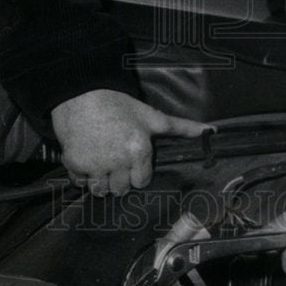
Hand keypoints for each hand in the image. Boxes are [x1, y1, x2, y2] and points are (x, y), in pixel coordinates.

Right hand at [51, 89, 209, 195]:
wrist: (81, 94)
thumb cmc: (118, 104)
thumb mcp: (152, 116)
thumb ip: (181, 127)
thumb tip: (211, 130)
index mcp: (139, 150)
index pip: (141, 182)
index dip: (137, 171)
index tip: (131, 158)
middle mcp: (118, 162)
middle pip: (121, 190)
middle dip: (119, 177)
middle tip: (115, 158)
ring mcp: (95, 165)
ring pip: (100, 191)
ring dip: (100, 180)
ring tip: (101, 160)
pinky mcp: (74, 165)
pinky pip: (79, 182)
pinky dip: (81, 174)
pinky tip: (86, 156)